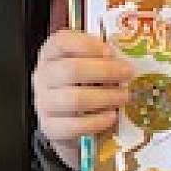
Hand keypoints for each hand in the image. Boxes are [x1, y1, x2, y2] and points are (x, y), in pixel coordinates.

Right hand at [32, 29, 133, 163]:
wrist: (65, 122)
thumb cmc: (80, 86)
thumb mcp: (86, 65)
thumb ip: (100, 58)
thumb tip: (124, 59)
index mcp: (50, 54)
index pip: (62, 42)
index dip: (88, 45)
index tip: (111, 51)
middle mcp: (43, 76)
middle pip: (71, 70)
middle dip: (105, 71)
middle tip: (128, 73)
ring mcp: (44, 103)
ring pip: (75, 99)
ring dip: (105, 97)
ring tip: (124, 96)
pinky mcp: (50, 128)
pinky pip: (75, 126)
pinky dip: (97, 121)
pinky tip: (112, 116)